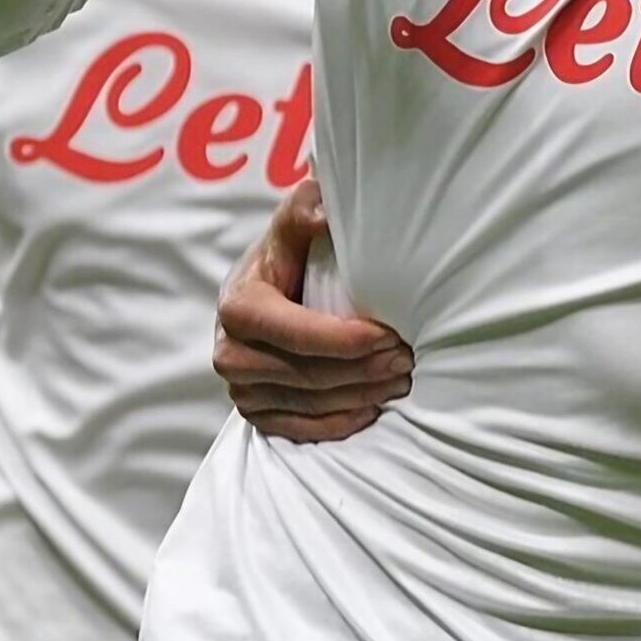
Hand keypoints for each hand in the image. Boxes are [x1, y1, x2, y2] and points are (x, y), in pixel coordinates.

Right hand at [213, 178, 412, 442]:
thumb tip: (322, 214)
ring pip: (310, 403)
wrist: (265, 289)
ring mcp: (241, 389)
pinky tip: (373, 409)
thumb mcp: (294, 223)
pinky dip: (339, 422)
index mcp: (239, 307)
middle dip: (364, 369)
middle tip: (409, 357)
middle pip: (309, 374)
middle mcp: (231, 353)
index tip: (391, 334)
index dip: (347, 341)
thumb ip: (305, 210)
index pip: (298, 335)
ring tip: (402, 378)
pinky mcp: (256, 413)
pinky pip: (301, 429)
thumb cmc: (290, 252)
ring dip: (361, 395)